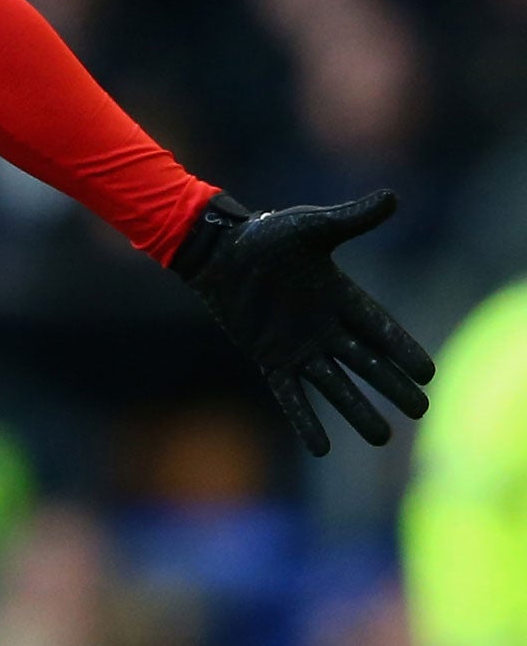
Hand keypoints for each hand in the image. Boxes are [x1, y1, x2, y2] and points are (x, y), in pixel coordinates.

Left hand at [172, 191, 434, 455]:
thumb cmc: (264, 235)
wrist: (216, 250)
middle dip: (392, 385)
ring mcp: (296, 344)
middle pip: (366, 362)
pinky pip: (290, 393)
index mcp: (340, 296)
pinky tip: (321, 448)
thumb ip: (350, 219)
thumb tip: (393, 197)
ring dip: (357, 410)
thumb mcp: (310, 228)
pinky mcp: (268, 356)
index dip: (403, 350)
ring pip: (334, 385)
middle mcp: (324, 326)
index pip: (380, 329)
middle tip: (421, 410)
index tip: (428, 373)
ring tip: (382, 439)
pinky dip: (305, 420)